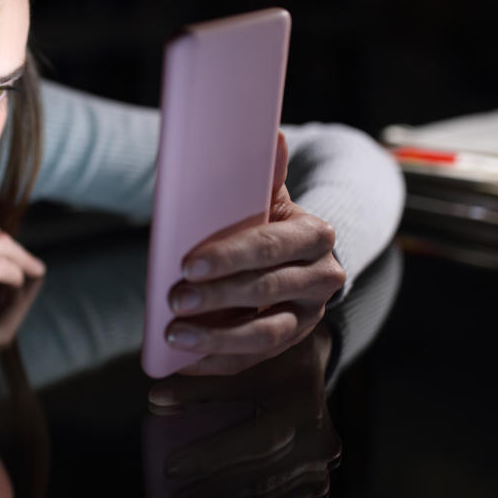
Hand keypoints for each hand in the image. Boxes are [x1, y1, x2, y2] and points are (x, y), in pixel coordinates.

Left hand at [144, 325, 338, 497]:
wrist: (311, 368)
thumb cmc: (269, 361)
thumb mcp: (240, 363)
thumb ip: (202, 384)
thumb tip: (156, 400)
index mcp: (303, 409)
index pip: (257, 442)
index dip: (212, 458)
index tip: (171, 468)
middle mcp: (317, 444)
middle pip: (260, 481)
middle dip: (212, 497)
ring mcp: (319, 470)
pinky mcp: (315, 488)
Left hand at [165, 132, 345, 374]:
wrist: (297, 256)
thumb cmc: (269, 222)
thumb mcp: (270, 197)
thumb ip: (267, 173)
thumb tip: (271, 135)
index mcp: (316, 236)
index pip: (271, 247)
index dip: (231, 257)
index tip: (188, 264)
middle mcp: (322, 278)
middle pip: (267, 290)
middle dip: (217, 297)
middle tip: (174, 299)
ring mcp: (309, 316)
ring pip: (266, 335)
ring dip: (217, 339)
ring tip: (175, 337)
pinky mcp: (293, 343)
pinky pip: (255, 360)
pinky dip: (218, 362)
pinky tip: (185, 361)